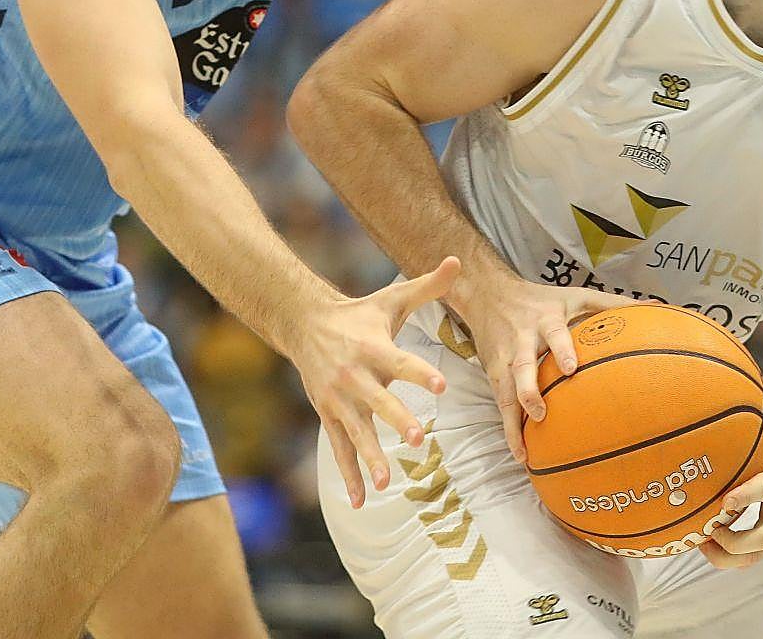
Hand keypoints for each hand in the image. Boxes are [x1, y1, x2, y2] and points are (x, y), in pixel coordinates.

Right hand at [294, 257, 460, 508]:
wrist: (305, 324)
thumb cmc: (359, 314)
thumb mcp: (391, 299)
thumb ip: (427, 286)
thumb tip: (458, 261)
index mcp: (373, 348)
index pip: (400, 361)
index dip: (419, 374)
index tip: (441, 387)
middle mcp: (354, 375)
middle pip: (378, 401)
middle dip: (397, 420)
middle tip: (419, 439)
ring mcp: (338, 399)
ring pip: (356, 432)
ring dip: (371, 458)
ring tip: (388, 483)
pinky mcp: (328, 415)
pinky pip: (339, 449)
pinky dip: (348, 476)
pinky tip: (360, 502)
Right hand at [450, 274, 637, 464]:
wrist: (487, 294)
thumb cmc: (541, 299)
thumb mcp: (575, 295)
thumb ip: (613, 303)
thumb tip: (656, 308)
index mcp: (545, 319)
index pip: (553, 333)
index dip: (561, 349)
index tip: (571, 368)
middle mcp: (522, 339)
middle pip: (522, 365)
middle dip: (529, 389)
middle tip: (541, 413)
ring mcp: (505, 358)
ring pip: (506, 390)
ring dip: (514, 420)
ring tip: (525, 448)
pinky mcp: (493, 372)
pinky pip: (500, 403)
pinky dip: (509, 429)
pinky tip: (520, 453)